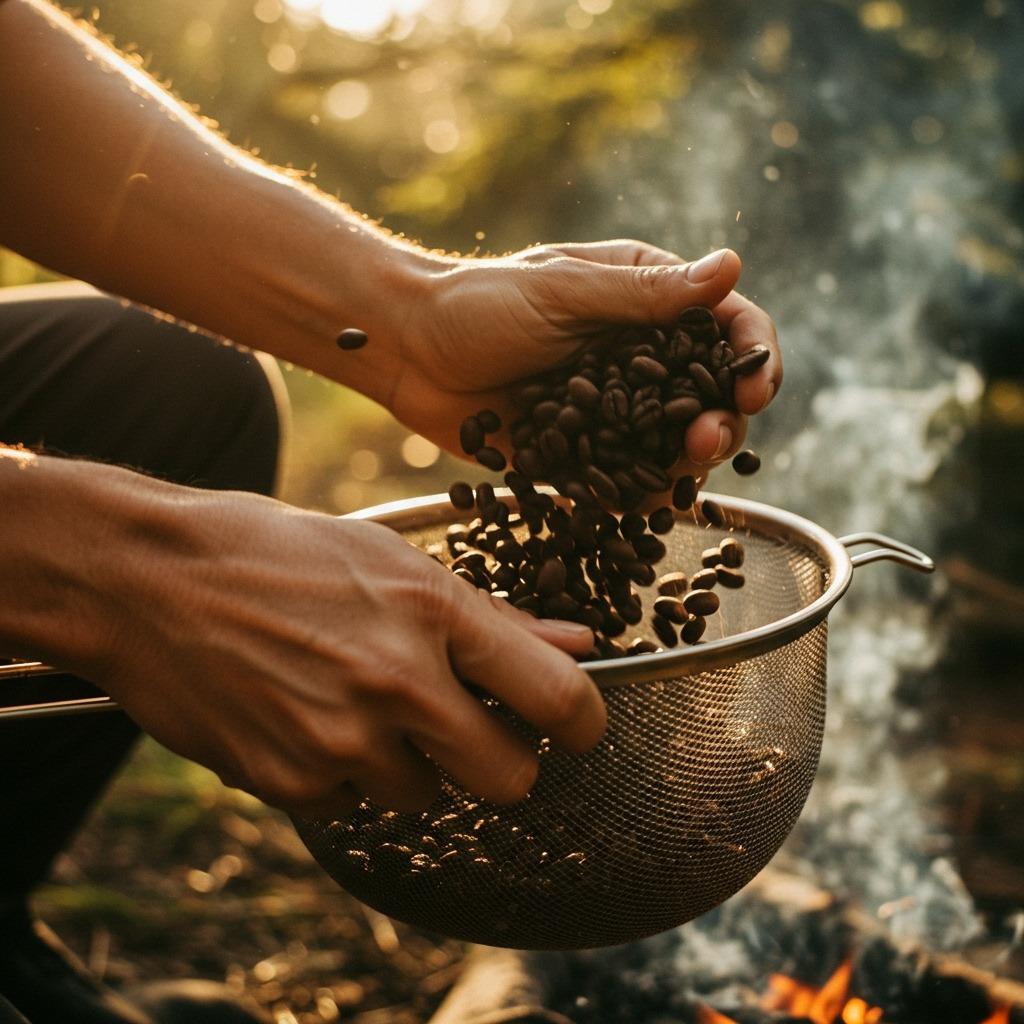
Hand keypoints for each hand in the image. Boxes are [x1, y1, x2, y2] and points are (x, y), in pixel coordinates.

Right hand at [96, 486, 603, 818]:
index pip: (557, 696)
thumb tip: (573, 642)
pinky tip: (308, 717)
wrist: (146, 579)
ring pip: (426, 796)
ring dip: (411, 764)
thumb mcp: (388, 558)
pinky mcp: (289, 782)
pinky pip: (353, 805)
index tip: (578, 728)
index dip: (586, 723)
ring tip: (360, 703)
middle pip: (510, 777)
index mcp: (432, 611)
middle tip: (473, 727)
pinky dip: (345, 775)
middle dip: (504, 761)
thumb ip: (491, 616)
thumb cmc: (272, 552)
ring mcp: (340, 740)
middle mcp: (396, 682)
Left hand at [387, 240, 780, 480]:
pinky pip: (628, 482)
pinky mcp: (586, 454)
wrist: (410, 352)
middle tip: (707, 440)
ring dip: (690, 463)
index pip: (727, 326)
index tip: (755, 389)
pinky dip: (644, 497)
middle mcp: (642, 359)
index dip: (755, 357)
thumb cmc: (478, 302)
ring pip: (677, 445)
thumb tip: (733, 264)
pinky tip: (647, 507)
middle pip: (713, 396)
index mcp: (649, 301)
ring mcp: (616, 411)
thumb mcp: (563, 289)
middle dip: (726, 421)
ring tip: (681, 473)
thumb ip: (645, 292)